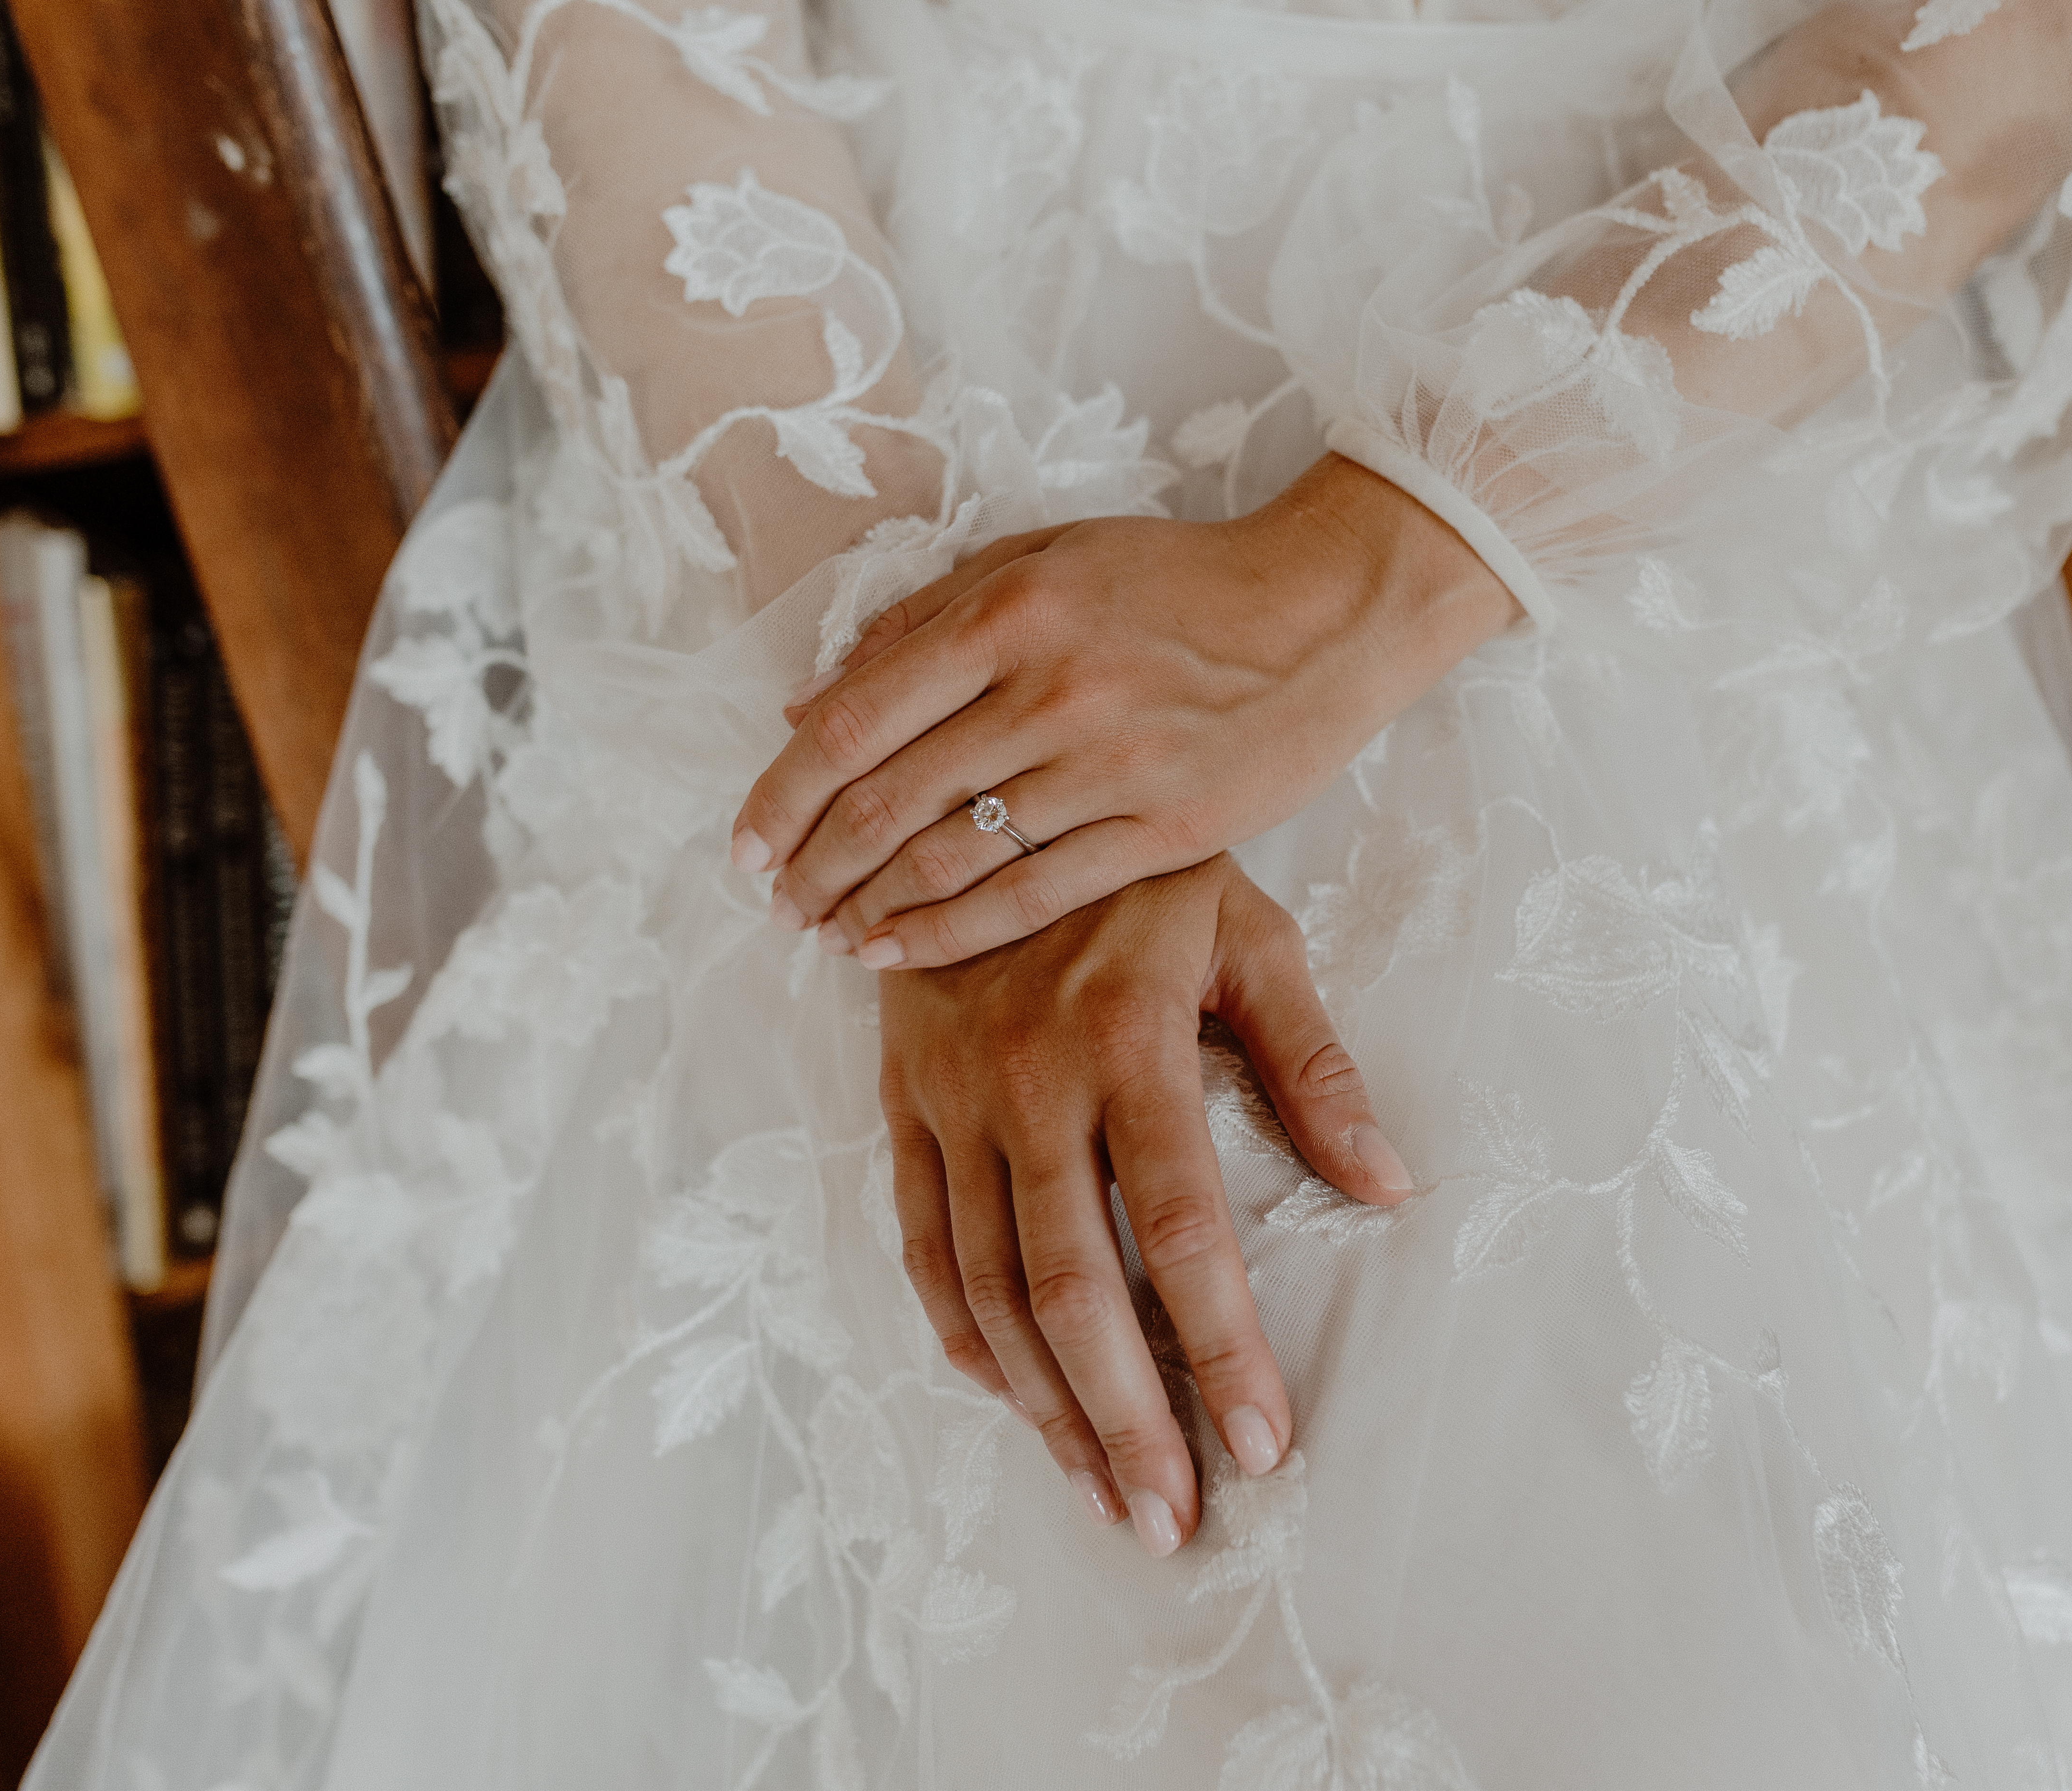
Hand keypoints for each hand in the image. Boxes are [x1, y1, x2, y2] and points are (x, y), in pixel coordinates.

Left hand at [732, 453, 1517, 968]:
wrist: (1326, 611)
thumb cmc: (1178, 580)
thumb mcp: (1044, 559)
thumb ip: (923, 621)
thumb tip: (809, 700)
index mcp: (1008, 612)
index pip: (854, 719)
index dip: (783, 792)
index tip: (745, 841)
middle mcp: (1050, 689)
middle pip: (887, 798)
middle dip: (813, 863)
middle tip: (774, 901)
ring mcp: (1109, 765)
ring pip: (951, 855)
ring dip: (868, 904)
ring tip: (823, 932)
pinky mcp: (1163, 829)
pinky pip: (1030, 894)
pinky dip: (949, 932)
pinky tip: (895, 951)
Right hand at [879, 854, 1413, 1556]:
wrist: (975, 791)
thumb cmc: (1142, 874)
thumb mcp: (1249, 938)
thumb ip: (1314, 1065)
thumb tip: (1392, 1185)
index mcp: (1125, 1042)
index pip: (1180, 1228)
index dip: (1223, 1347)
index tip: (1266, 1444)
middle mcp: (1028, 1084)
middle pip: (1070, 1288)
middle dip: (1127, 1420)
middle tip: (1173, 1520)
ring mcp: (951, 1102)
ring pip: (989, 1290)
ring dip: (1046, 1407)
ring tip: (1104, 1495)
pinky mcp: (900, 1106)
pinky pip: (922, 1244)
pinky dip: (961, 1335)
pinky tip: (1010, 1402)